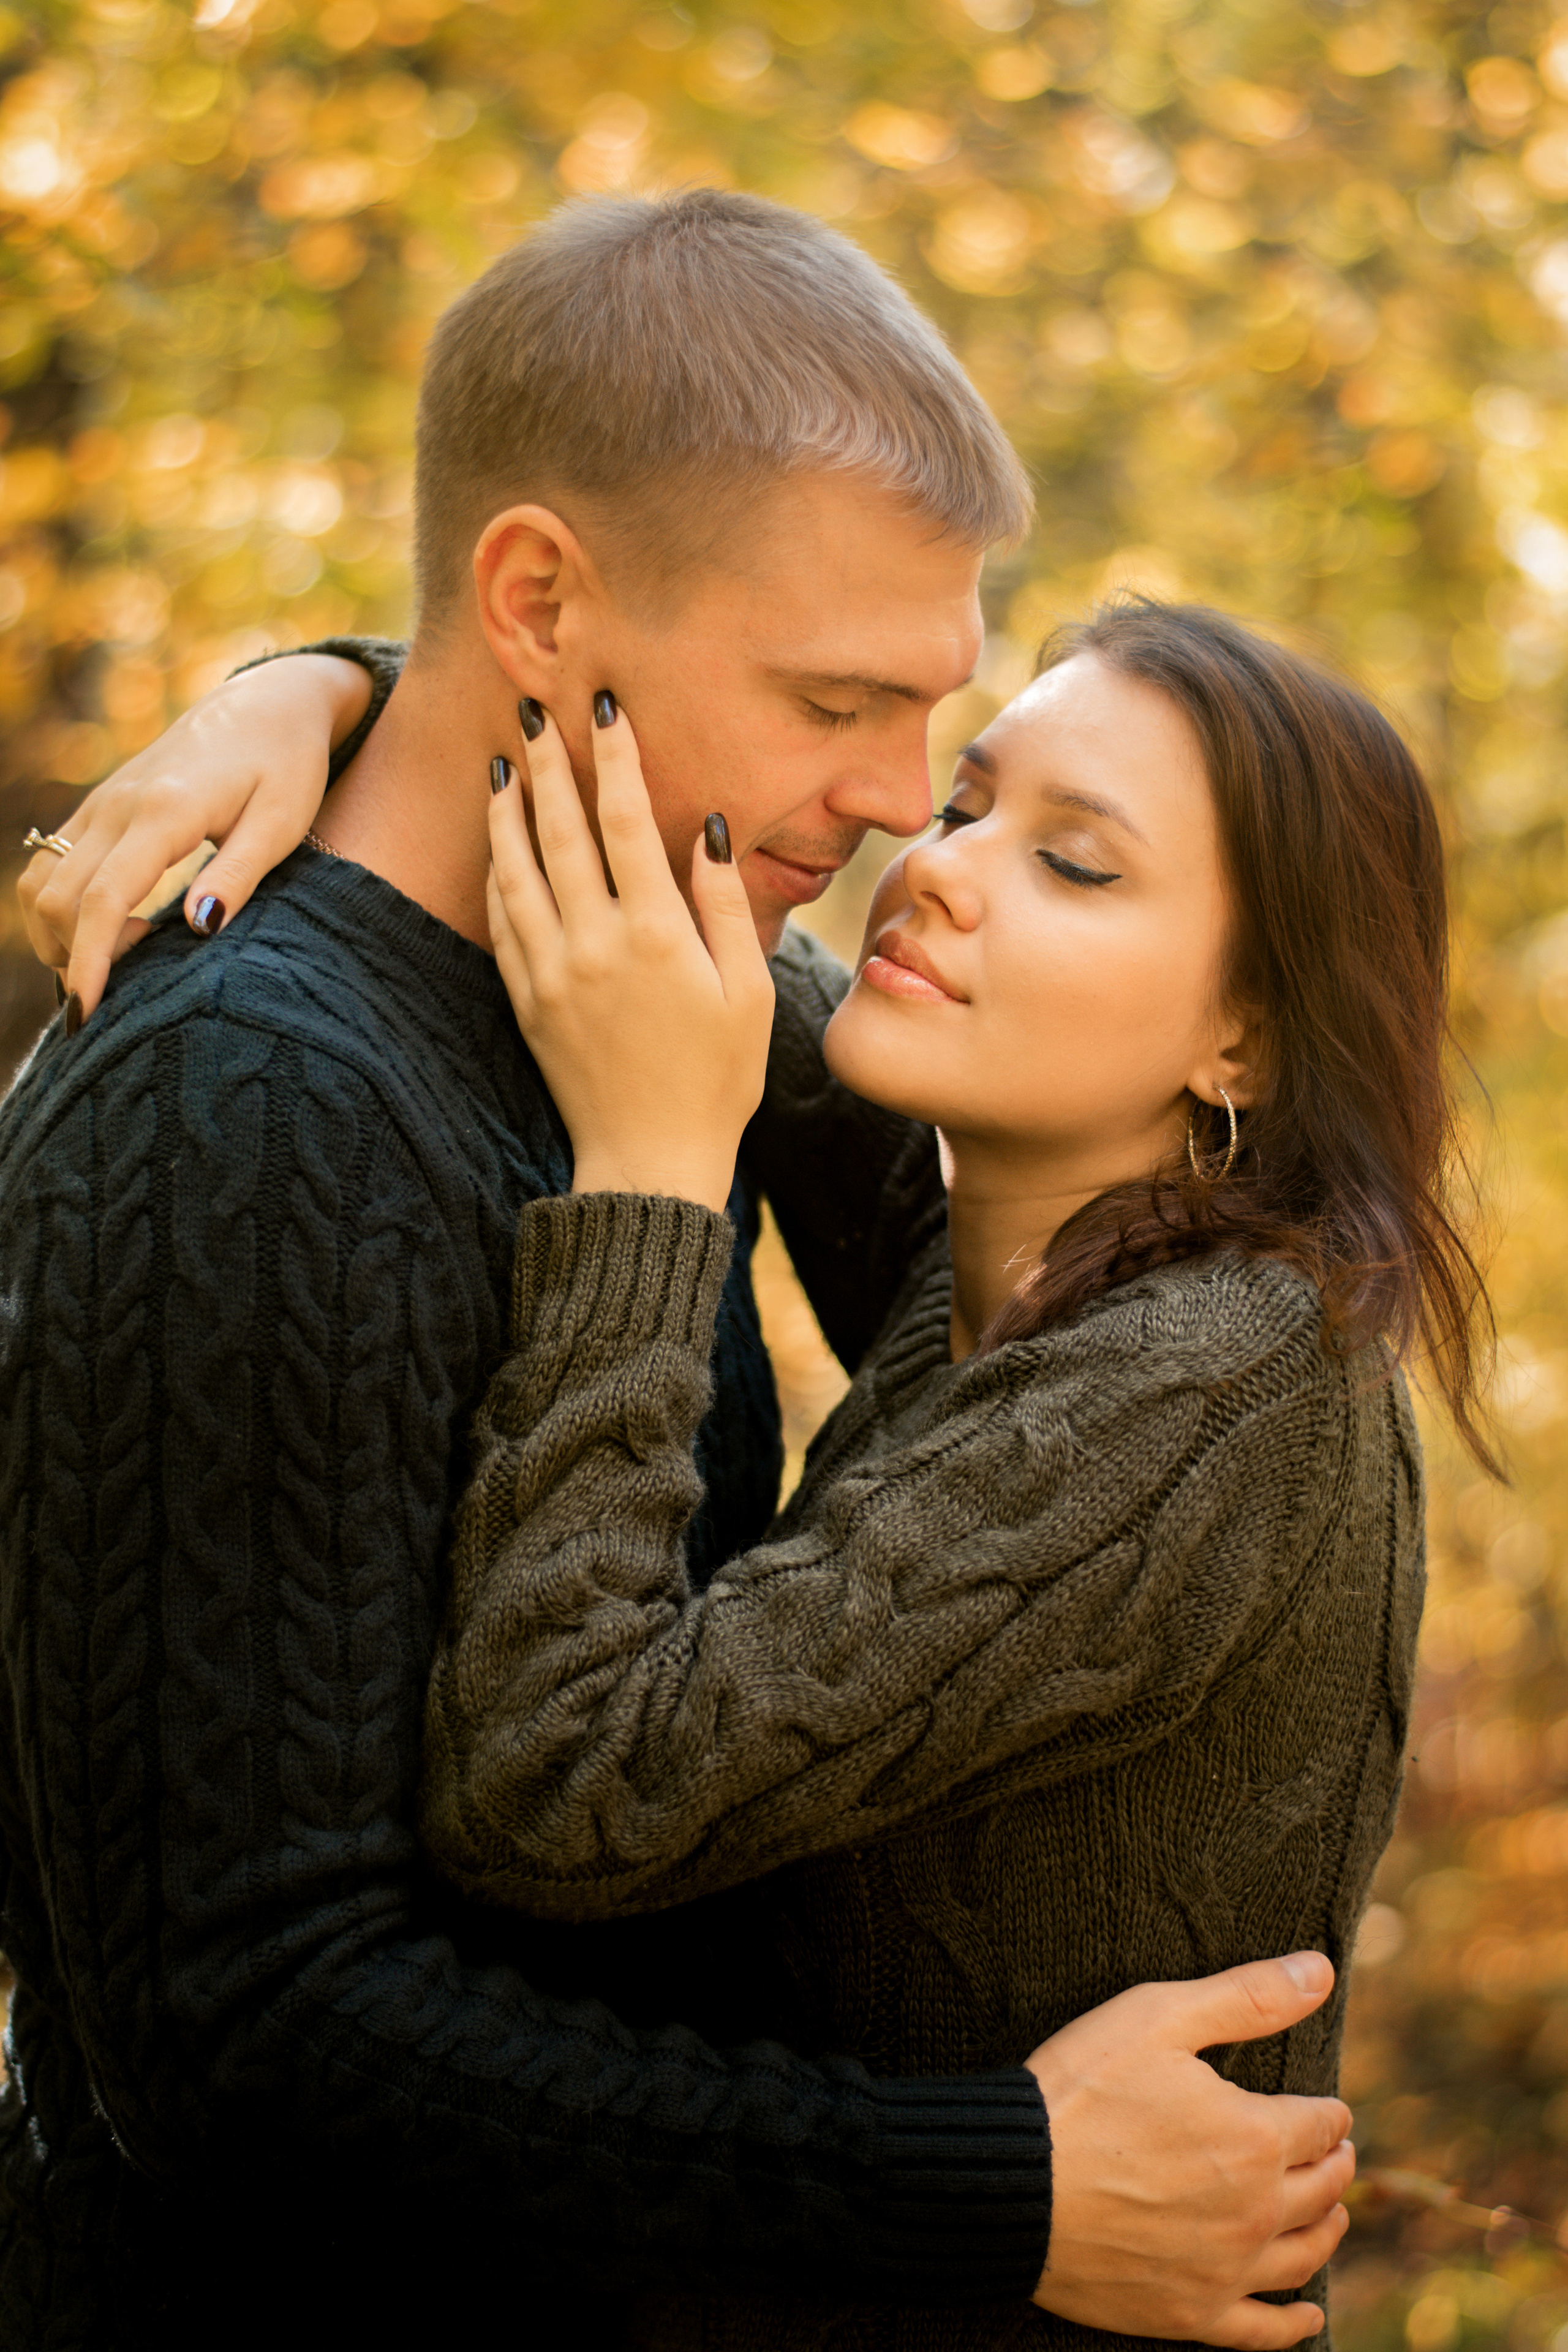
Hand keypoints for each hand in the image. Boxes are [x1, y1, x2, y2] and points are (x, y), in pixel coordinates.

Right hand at [17, 653, 369, 1022]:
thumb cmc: (286, 767)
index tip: (85, 1015)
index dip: (87, 962)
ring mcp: (100, 803)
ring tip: (116, 962)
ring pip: (40, 880)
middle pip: (57, 897)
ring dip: (59, 933)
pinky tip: (106, 929)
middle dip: (72, 956)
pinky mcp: (98, 806)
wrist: (267, 705)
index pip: (101, 898)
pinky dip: (59, 906)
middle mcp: (117, 805)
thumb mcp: (281, 825)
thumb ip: (237, 876)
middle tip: (123, 992)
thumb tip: (197, 929)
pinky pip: (50, 862)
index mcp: (163, 811)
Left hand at [487, 697, 773, 1212]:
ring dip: (507, 810)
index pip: (628, 822)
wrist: (649, 1162)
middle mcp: (595, 946)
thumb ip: (726, 908)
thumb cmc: (717, 1080)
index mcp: (656, 938)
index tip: (605, 707)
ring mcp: (551, 974)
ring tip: (504, 762)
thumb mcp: (749, 994)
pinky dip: (497, 872)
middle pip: (559, 831)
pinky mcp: (526, 1001)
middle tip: (533, 710)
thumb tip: (706, 830)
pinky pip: (502, 920)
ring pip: (516, 869)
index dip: (614, 757)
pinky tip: (499, 843)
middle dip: (547, 763)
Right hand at [1028, 1952, 1352, 2347]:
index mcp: (1254, 2137)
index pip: (1320, 2124)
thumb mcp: (1159, 2017)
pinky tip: (1308, 2315)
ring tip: (1332, 2213)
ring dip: (1327, 2229)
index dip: (1328, 2112)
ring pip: (1303, 2255)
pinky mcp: (1190, 2313)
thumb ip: (1247, 1996)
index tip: (1327, 2108)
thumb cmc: (1079, 2090)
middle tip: (1335, 2151)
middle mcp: (1254, 2211)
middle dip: (1334, 2163)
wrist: (1011, 2182)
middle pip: (1322, 2189)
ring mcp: (1225, 2269)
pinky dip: (1294, 2325)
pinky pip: (1262, 2331)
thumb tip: (1320, 1970)